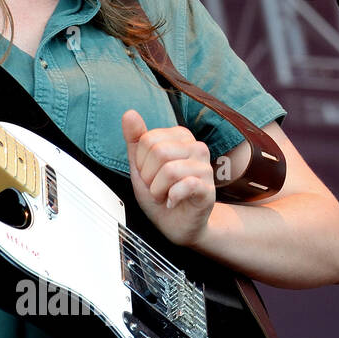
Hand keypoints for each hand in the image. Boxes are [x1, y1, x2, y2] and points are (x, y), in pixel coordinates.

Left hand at [121, 109, 215, 247]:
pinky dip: (171, 197)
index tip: (148, 174)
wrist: (175, 223)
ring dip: (157, 189)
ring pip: (169, 169)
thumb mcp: (140, 165)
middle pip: (158, 152)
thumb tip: (130, 113)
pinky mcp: (209, 189)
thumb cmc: (159, 193)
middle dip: (148, 176)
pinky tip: (172, 201)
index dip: (140, 162)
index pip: (147, 139)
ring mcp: (205, 168)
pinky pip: (186, 185)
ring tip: (163, 194)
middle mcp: (196, 147)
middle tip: (155, 186)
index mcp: (180, 137)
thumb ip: (135, 139)